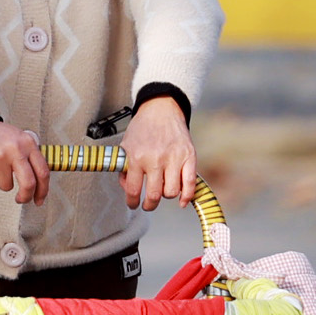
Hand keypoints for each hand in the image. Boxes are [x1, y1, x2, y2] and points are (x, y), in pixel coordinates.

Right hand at [0, 116, 49, 203]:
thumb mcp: (18, 138)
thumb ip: (30, 156)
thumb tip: (40, 183)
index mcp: (27, 143)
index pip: (43, 172)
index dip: (43, 190)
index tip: (39, 199)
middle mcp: (15, 149)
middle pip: (28, 184)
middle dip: (25, 196)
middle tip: (21, 199)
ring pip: (6, 186)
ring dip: (0, 182)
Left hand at [117, 97, 196, 212]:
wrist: (161, 109)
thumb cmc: (143, 128)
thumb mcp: (126, 145)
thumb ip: (125, 168)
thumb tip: (128, 189)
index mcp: (137, 157)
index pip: (133, 189)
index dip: (132, 202)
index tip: (133, 204)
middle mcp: (155, 159)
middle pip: (154, 195)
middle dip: (149, 205)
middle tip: (148, 205)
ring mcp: (174, 158)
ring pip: (171, 192)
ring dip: (165, 196)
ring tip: (162, 191)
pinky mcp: (189, 156)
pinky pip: (190, 183)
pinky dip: (187, 196)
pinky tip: (181, 201)